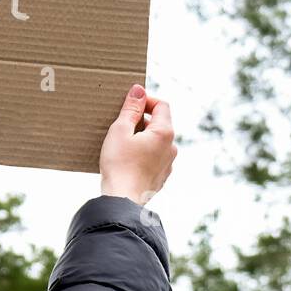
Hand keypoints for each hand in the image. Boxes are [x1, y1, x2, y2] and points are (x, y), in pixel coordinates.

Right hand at [99, 84, 176, 203]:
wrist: (123, 200)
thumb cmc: (119, 164)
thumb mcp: (120, 130)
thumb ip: (131, 109)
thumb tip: (139, 90)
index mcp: (164, 133)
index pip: (162, 105)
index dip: (146, 100)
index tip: (129, 104)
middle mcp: (171, 148)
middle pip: (160, 124)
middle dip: (142, 120)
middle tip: (120, 125)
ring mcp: (168, 164)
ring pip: (157, 142)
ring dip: (142, 138)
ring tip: (122, 144)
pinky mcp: (161, 177)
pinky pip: (154, 158)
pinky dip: (143, 153)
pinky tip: (127, 160)